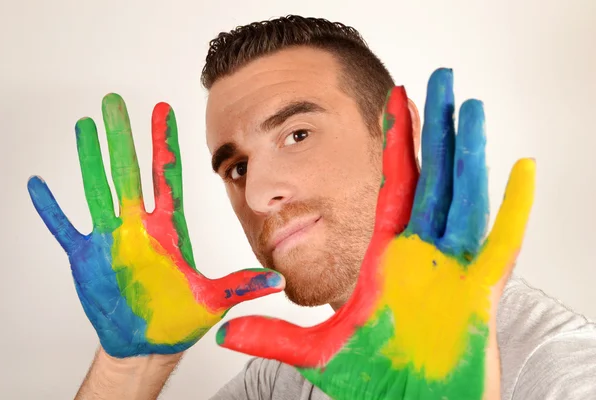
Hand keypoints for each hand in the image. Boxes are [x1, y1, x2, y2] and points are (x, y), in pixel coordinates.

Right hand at [27, 94, 283, 357]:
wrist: (147, 345)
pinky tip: (40, 186)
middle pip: (129, 171)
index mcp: (168, 228)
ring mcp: (111, 239)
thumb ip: (241, 286)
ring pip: (98, 188)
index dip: (164, 143)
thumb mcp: (213, 299)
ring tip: (84, 126)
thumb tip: (277, 281)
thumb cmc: (179, 320)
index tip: (162, 110)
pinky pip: (65, 227)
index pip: (166, 175)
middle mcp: (138, 226)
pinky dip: (52, 209)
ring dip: (90, 158)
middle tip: (115, 101)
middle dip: (123, 135)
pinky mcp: (87, 258)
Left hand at [215, 69, 535, 398]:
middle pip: (431, 179)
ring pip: (463, 198)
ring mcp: (452, 270)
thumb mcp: (318, 353)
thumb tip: (225, 333)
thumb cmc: (377, 384)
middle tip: (441, 82)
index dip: (395, 144)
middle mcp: (422, 255)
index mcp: (387, 258)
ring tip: (470, 110)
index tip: (394, 104)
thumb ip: (275, 337)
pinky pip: (501, 245)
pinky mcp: (479, 295)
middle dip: (435, 129)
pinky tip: (521, 171)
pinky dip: (514, 209)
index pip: (392, 186)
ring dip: (468, 153)